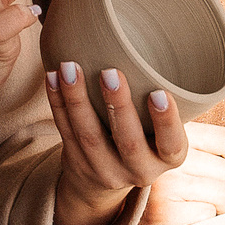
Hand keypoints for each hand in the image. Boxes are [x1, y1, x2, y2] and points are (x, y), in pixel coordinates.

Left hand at [45, 62, 190, 224]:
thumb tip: (160, 44)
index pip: (171, 143)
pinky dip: (57, 103)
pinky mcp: (78, 164)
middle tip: (110, 72)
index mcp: (169, 158)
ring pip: (89, 136)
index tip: (159, 92)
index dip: (166, 120)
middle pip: (128, 141)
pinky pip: (65, 132)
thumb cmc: (146, 139)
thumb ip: (163, 104)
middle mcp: (140, 170)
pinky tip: (52, 77)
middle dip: (118, 105)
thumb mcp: (164, 133)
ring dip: (78, 99)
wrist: (108, 179)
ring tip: (70, 67)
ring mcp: (106, 171)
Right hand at [139, 121, 224, 224]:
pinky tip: (191, 214)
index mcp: (174, 133)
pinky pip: (207, 215)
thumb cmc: (154, 174)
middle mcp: (168, 156)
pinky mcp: (163, 213)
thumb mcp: (176, 148)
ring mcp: (165, 185)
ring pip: (224, 194)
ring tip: (211, 206)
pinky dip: (206, 218)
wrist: (113, 204)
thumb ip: (211, 142)